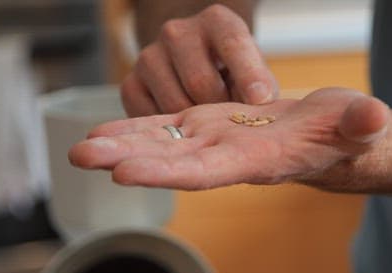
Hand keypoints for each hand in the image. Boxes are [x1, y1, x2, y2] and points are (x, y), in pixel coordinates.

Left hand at [69, 88, 388, 190]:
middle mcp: (229, 156)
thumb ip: (364, 124)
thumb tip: (376, 116)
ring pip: (163, 142)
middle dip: (129, 159)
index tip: (126, 172)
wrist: (328, 137)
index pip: (210, 170)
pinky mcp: (208, 125)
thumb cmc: (348, 133)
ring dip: (120, 144)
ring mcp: (215, 140)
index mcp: (259, 160)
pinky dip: (136, 128)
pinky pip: (167, 127)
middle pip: (174, 160)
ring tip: (79, 147)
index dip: (169, 170)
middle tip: (81, 157)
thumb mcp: (360, 125)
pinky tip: (103, 131)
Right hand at [122, 4, 277, 116]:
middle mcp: (177, 32)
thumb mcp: (255, 76)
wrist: (197, 73)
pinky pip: (150, 118)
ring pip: (174, 104)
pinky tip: (183, 128)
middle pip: (200, 81)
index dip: (248, 73)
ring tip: (206, 125)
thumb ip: (260, 89)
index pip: (233, 43)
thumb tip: (257, 107)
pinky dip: (171, 131)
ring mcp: (149, 56)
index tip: (260, 99)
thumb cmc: (234, 77)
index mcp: (216, 22)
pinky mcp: (131, 84)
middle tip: (229, 123)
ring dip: (195, 125)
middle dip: (219, 110)